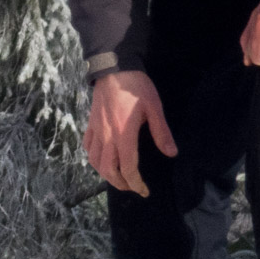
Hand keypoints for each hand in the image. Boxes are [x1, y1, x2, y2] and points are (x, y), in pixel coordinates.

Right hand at [85, 70, 178, 196]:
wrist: (114, 67)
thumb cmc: (136, 87)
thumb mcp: (154, 107)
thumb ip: (161, 132)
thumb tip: (171, 154)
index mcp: (123, 134)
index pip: (127, 167)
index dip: (135, 183)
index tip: (144, 190)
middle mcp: (107, 136)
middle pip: (107, 170)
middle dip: (120, 183)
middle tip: (132, 187)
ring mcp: (96, 130)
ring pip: (94, 161)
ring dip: (105, 174)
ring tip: (117, 177)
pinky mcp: (91, 124)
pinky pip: (88, 146)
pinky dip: (94, 158)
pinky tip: (102, 158)